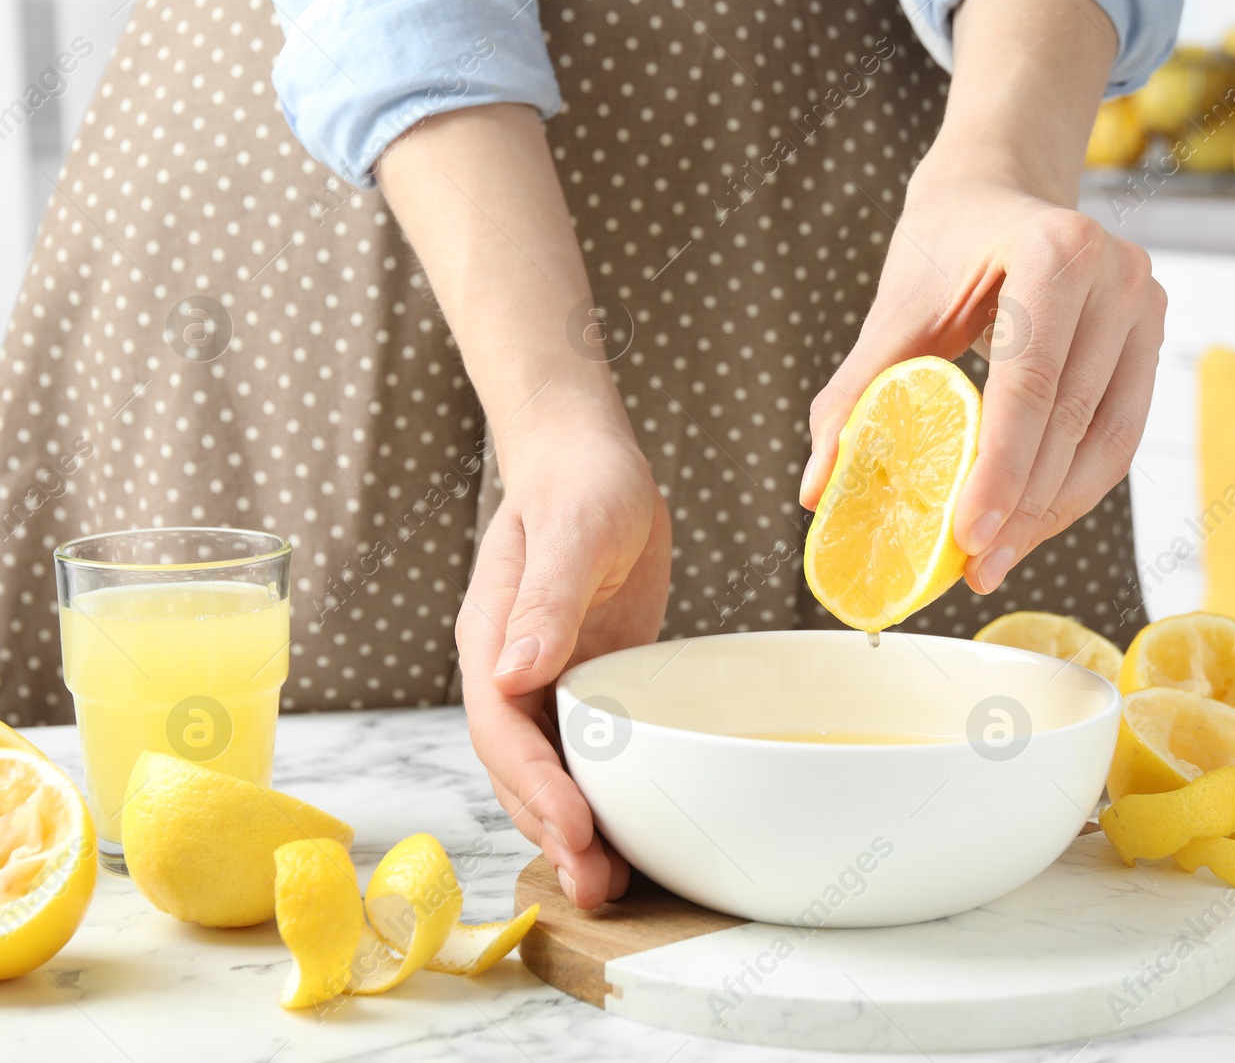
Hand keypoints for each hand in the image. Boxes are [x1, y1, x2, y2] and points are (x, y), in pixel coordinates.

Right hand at [455, 412, 670, 907]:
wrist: (590, 465)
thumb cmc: (580, 486)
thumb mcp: (574, 532)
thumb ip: (544, 602)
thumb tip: (515, 676)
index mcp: (492, 640)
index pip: (502, 729)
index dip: (535, 785)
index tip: (576, 828)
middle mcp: (508, 673)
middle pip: (517, 770)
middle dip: (552, 830)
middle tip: (596, 886)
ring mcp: (542, 684)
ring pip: (546, 774)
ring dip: (571, 831)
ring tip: (609, 886)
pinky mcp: (581, 687)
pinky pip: (581, 755)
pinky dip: (597, 800)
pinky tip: (625, 838)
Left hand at [798, 0, 1164, 596]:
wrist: (995, 194)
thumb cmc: (941, 251)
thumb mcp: (893, 312)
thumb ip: (854, 395)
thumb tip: (816, 489)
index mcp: (1055, 251)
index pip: (1030, 382)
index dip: (1000, 468)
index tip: (968, 537)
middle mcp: (1117, 273)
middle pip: (1070, 420)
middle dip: (1022, 506)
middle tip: (975, 569)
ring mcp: (1144, 304)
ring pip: (1105, 440)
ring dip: (1051, 512)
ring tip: (999, 561)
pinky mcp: (1152, 337)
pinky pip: (1119, 434)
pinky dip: (1075, 487)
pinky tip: (1033, 525)